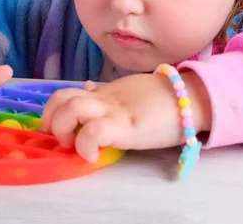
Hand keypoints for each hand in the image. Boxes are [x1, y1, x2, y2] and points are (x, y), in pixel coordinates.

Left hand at [40, 71, 211, 161]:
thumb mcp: (128, 92)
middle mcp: (104, 100)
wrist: (190, 98)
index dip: (53, 110)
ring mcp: (114, 112)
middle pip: (61, 98)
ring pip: (71, 110)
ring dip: (62, 129)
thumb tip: (87, 88)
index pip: (68, 92)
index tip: (57, 126)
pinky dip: (85, 145)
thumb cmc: (164, 100)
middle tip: (61, 138)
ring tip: (73, 144)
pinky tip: (91, 155)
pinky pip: (93, 132)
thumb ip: (106, 93)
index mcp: (104, 94)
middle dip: (51, 120)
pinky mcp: (125, 127)